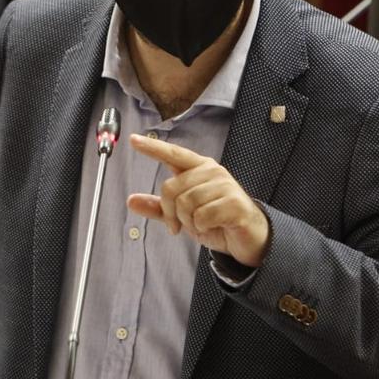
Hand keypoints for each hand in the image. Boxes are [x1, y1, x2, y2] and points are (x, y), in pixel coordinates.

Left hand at [126, 133, 270, 267]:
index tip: (133, 139)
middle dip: (170, 213)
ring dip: (187, 222)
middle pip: (171, 188)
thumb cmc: (216, 221)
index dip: (153, 147)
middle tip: (179, 226)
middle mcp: (212, 171)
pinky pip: (202, 216)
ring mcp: (225, 185)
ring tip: (200, 225)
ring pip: (186, 203)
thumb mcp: (183, 215)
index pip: (173, 154)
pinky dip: (201, 227)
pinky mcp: (234, 203)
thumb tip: (131, 201)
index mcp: (199, 168)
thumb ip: (159, 208)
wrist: (247, 238)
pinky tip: (212, 226)